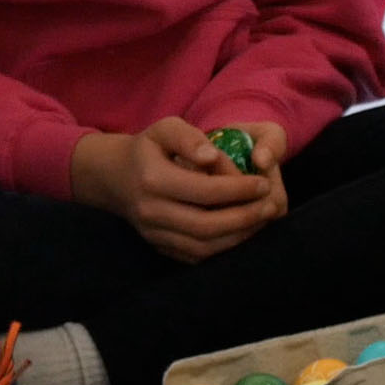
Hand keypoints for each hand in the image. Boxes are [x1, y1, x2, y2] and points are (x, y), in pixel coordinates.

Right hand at [71, 116, 282, 262]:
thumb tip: (212, 158)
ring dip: (238, 237)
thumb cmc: (148, 149)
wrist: (115, 178)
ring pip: (203, 247)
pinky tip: (242, 232)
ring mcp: (154, 234)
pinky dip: (223, 249)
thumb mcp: (164, 128)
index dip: (238, 190)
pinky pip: (196, 256)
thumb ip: (189, 137)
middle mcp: (151, 212)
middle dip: (244, 218)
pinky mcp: (159, 247)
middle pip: (206, 226)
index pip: (204, 191)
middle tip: (269, 206)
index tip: (263, 183)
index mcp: (153, 180)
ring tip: (261, 220)